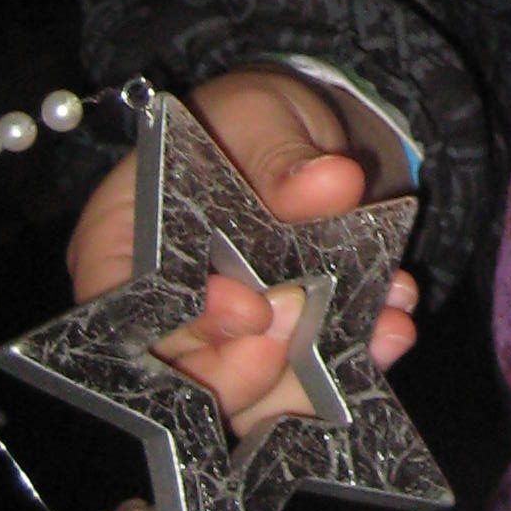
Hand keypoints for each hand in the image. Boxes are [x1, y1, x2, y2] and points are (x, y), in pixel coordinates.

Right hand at [63, 67, 415, 435]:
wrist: (295, 137)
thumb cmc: (244, 123)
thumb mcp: (258, 116)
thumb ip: (282, 155)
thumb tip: (329, 184)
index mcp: (120, 246)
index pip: (130, 311)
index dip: (185, 325)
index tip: (251, 309)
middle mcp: (159, 310)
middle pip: (185, 374)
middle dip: (252, 364)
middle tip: (306, 323)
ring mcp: (218, 343)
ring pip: (251, 395)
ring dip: (316, 370)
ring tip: (377, 323)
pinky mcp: (273, 355)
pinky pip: (305, 381)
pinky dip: (352, 358)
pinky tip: (390, 326)